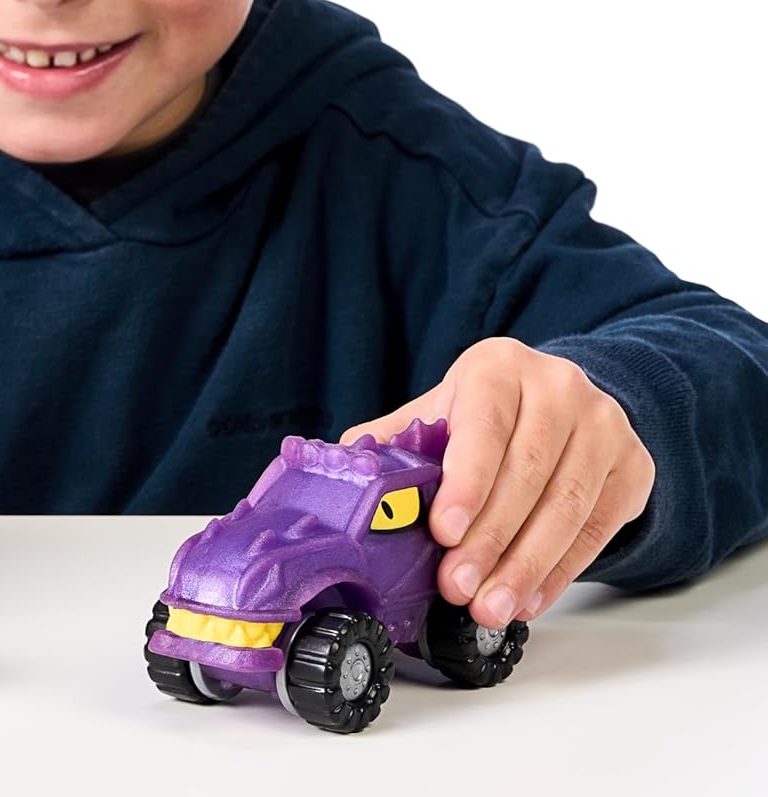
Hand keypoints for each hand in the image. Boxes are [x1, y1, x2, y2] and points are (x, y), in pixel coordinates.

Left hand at [339, 336, 654, 626]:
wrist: (564, 401)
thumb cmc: (488, 412)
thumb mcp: (442, 408)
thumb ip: (396, 438)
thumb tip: (338, 472)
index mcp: (500, 366)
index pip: (485, 425)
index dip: (466, 482)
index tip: (442, 531)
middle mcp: (560, 387)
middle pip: (527, 473)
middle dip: (490, 539)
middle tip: (458, 587)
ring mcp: (606, 426)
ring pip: (567, 507)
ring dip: (525, 567)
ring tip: (490, 606)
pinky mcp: (634, 467)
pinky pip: (598, 530)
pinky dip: (560, 572)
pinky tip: (527, 599)